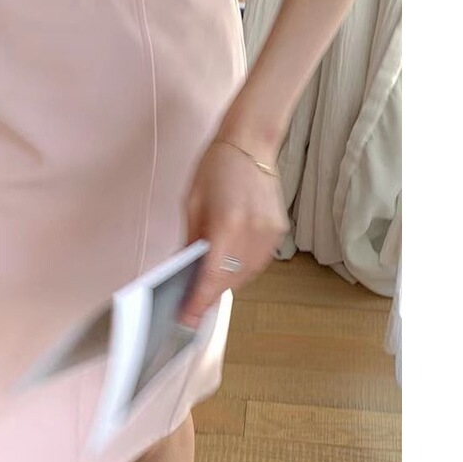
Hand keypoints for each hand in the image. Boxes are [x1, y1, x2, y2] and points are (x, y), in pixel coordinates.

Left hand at [180, 139, 288, 327]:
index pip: (211, 276)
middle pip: (229, 280)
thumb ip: (190, 241)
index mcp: (227, 224)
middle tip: (191, 306)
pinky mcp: (279, 231)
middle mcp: (253, 232)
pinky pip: (257, 262)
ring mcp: (270, 233)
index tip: (186, 317)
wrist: (250, 144)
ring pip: (246, 275)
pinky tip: (227, 267)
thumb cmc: (215, 168)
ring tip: (207, 287)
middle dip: (209, 295)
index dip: (198, 301)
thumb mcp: (192, 204)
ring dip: (226, 284)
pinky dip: (241, 270)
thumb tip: (183, 272)